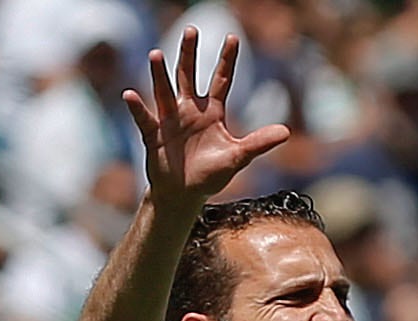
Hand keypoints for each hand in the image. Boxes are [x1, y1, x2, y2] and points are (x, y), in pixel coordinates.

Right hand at [123, 27, 289, 207]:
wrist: (185, 194)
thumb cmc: (211, 174)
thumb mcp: (237, 157)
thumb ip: (259, 143)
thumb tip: (286, 132)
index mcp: (212, 112)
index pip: (221, 80)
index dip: (226, 60)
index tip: (233, 37)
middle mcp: (189, 110)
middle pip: (188, 76)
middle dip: (189, 54)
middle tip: (191, 30)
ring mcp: (170, 120)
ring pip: (164, 91)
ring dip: (160, 74)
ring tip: (156, 54)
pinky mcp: (154, 134)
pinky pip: (144, 118)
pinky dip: (137, 108)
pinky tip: (130, 94)